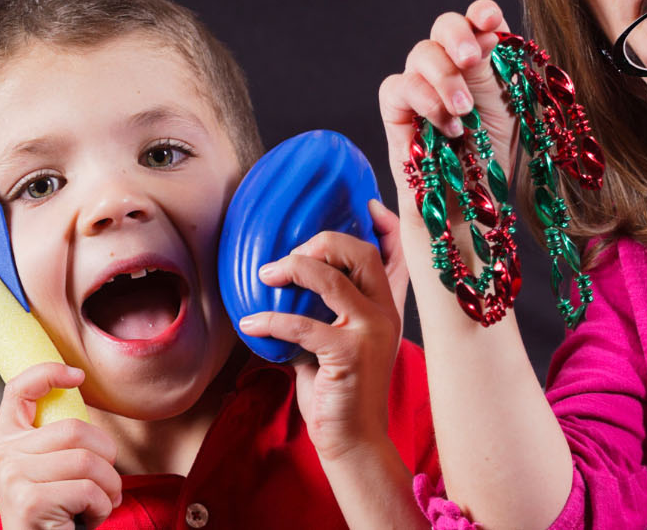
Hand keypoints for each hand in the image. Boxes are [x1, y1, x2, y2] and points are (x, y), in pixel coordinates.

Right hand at [0, 364, 121, 528]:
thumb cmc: (51, 512)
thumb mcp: (45, 468)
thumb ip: (53, 439)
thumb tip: (79, 388)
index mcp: (6, 440)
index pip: (18, 389)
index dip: (48, 373)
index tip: (77, 375)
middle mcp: (3, 455)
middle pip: (74, 429)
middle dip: (107, 456)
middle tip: (107, 482)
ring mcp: (13, 477)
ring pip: (86, 460)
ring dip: (109, 486)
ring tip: (102, 501)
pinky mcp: (29, 501)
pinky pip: (87, 489)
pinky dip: (102, 507)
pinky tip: (90, 517)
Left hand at [236, 203, 403, 462]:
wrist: (354, 441)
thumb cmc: (340, 392)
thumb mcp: (336, 344)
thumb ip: (321, 313)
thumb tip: (280, 285)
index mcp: (386, 308)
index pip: (396, 253)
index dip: (384, 224)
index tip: (366, 206)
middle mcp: (385, 314)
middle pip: (361, 252)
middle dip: (322, 242)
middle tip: (290, 254)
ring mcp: (370, 332)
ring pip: (331, 278)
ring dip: (292, 269)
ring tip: (265, 275)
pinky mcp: (348, 354)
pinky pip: (303, 324)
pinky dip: (270, 319)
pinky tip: (251, 324)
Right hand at [378, 0, 515, 205]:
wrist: (468, 203)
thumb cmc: (490, 157)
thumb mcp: (507, 109)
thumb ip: (497, 69)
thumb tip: (489, 31)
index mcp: (481, 59)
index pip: (478, 21)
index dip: (482, 13)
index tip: (491, 20)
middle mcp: (449, 65)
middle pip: (444, 26)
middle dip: (458, 36)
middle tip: (471, 58)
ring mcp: (420, 83)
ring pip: (420, 53)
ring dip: (445, 78)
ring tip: (463, 111)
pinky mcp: (395, 108)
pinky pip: (398, 86)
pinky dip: (424, 101)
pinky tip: (447, 126)